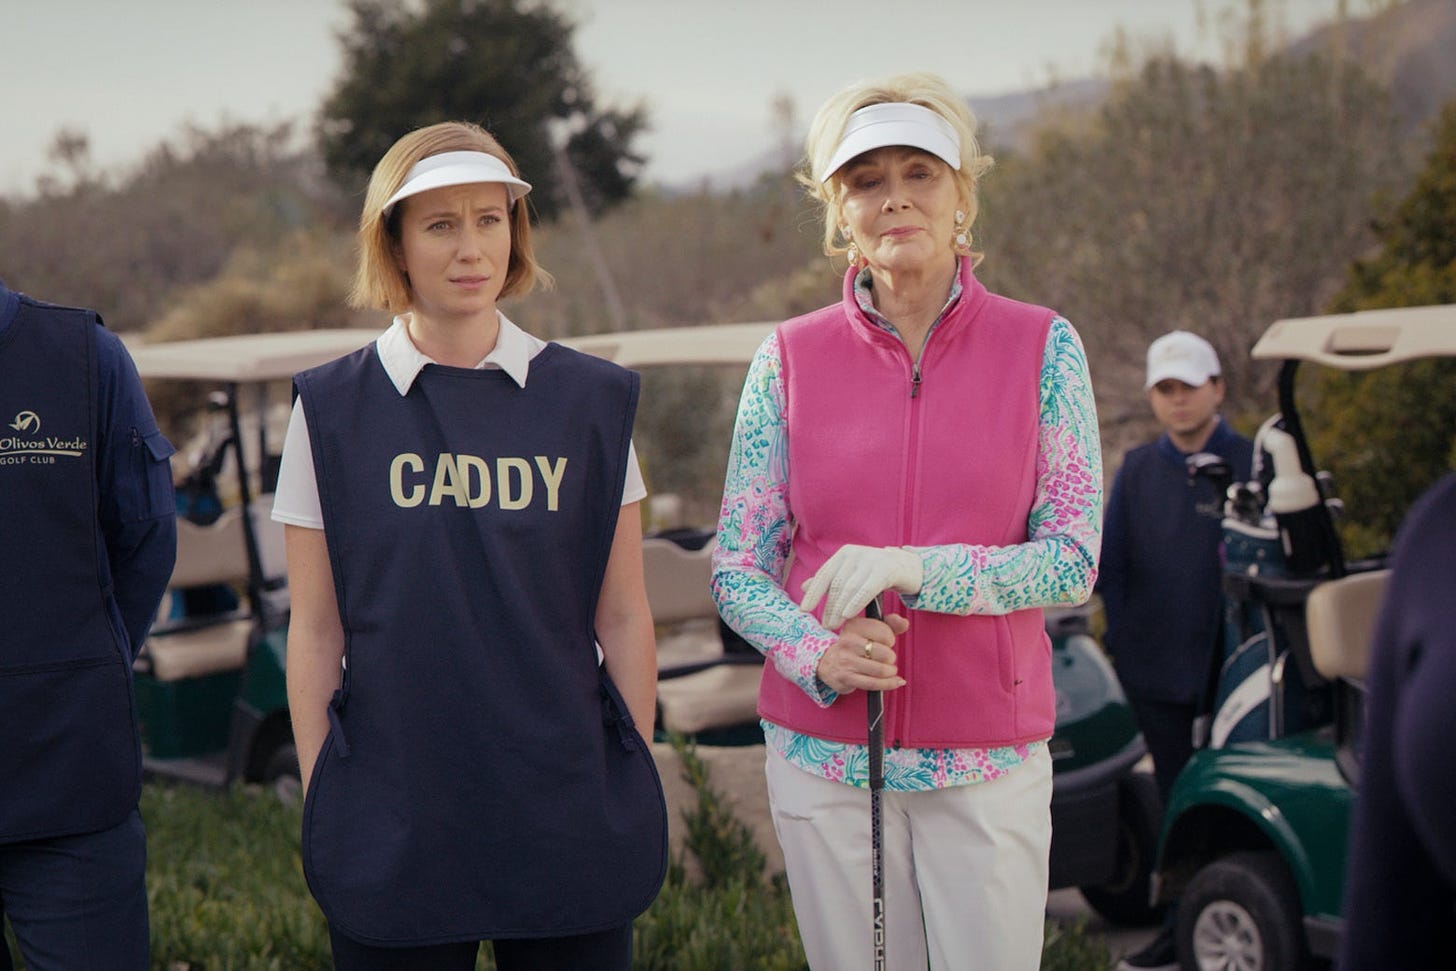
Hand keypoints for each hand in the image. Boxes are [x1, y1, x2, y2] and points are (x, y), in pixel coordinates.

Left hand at [799, 544, 922, 630]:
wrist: (909, 567)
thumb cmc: (876, 574)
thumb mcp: (851, 575)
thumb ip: (830, 580)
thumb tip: (803, 587)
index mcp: (844, 554)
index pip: (824, 574)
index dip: (813, 593)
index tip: (804, 610)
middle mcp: (855, 553)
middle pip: (836, 584)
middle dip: (828, 606)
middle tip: (825, 625)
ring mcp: (870, 560)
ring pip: (849, 588)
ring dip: (839, 609)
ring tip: (834, 625)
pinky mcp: (886, 569)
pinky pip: (866, 589)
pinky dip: (855, 602)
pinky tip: (848, 615)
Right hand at [816, 614, 909, 695]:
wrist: (828, 663)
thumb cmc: (855, 645)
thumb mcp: (869, 630)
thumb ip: (890, 624)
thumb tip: (904, 623)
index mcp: (854, 626)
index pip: (884, 632)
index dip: (890, 639)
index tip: (885, 642)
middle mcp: (848, 642)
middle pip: (885, 653)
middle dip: (890, 658)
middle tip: (886, 658)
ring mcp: (846, 661)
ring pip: (881, 670)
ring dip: (890, 671)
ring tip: (888, 669)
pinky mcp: (847, 678)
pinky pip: (874, 684)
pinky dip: (890, 684)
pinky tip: (896, 681)